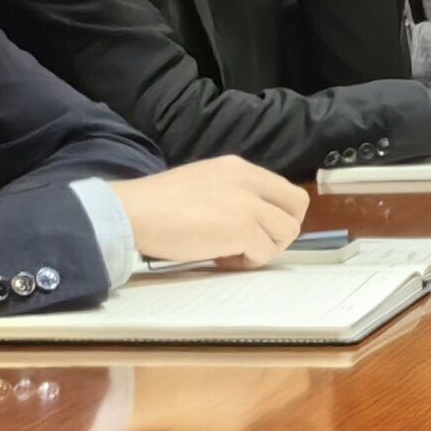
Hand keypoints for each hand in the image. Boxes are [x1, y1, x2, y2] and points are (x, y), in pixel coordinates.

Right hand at [104, 157, 305, 268]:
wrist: (133, 212)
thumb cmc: (157, 203)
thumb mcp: (205, 183)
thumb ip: (232, 193)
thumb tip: (250, 221)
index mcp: (239, 168)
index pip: (283, 190)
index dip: (275, 215)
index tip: (251, 230)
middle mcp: (249, 180)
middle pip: (297, 207)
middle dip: (281, 231)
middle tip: (253, 246)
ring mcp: (249, 204)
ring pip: (286, 232)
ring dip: (264, 249)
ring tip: (231, 254)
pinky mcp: (243, 228)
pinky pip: (265, 252)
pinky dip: (247, 263)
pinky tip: (220, 260)